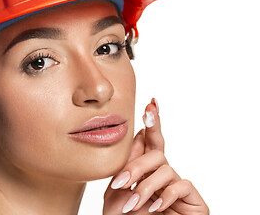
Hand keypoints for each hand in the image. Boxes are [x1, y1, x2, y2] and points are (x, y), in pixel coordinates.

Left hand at [103, 98, 208, 214]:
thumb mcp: (117, 190)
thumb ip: (125, 163)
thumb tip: (131, 133)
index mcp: (145, 167)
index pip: (149, 140)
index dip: (152, 121)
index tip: (151, 103)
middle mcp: (162, 172)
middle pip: (155, 152)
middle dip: (136, 166)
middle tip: (121, 182)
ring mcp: (176, 184)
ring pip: (165, 169)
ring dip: (145, 187)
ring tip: (133, 205)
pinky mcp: (191, 198)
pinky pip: (180, 184)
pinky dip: (164, 196)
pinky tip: (154, 207)